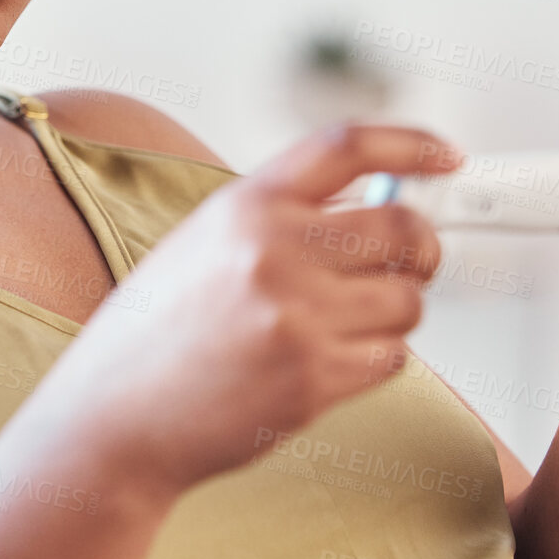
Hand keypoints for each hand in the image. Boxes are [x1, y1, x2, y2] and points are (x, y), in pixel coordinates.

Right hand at [37, 123, 459, 496]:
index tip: (442, 156)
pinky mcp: (315, 377)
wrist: (116, 414)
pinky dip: (376, 359)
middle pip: (402, 226)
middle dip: (420, 248)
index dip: (408, 143)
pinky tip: (329, 360)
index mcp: (245, 204)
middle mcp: (274, 249)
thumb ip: (279, 215)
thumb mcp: (203, 241)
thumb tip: (371, 202)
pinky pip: (392, 357)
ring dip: (393, 312)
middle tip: (409, 262)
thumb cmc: (156, 331)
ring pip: (407, 300)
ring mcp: (297, 314)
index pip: (346, 146)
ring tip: (345, 322)